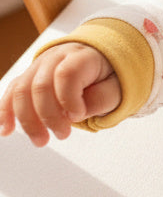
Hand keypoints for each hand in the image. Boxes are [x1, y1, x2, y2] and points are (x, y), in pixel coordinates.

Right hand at [0, 42, 120, 145]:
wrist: (100, 61)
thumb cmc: (109, 77)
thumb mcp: (118, 87)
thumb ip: (102, 99)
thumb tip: (74, 114)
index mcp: (83, 56)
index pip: (67, 74)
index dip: (69, 99)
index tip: (79, 115)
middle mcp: (57, 56)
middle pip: (40, 85)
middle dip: (48, 116)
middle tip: (63, 135)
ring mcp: (39, 65)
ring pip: (22, 90)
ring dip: (27, 120)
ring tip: (41, 141)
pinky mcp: (29, 75)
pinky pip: (12, 91)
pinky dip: (6, 112)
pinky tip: (6, 130)